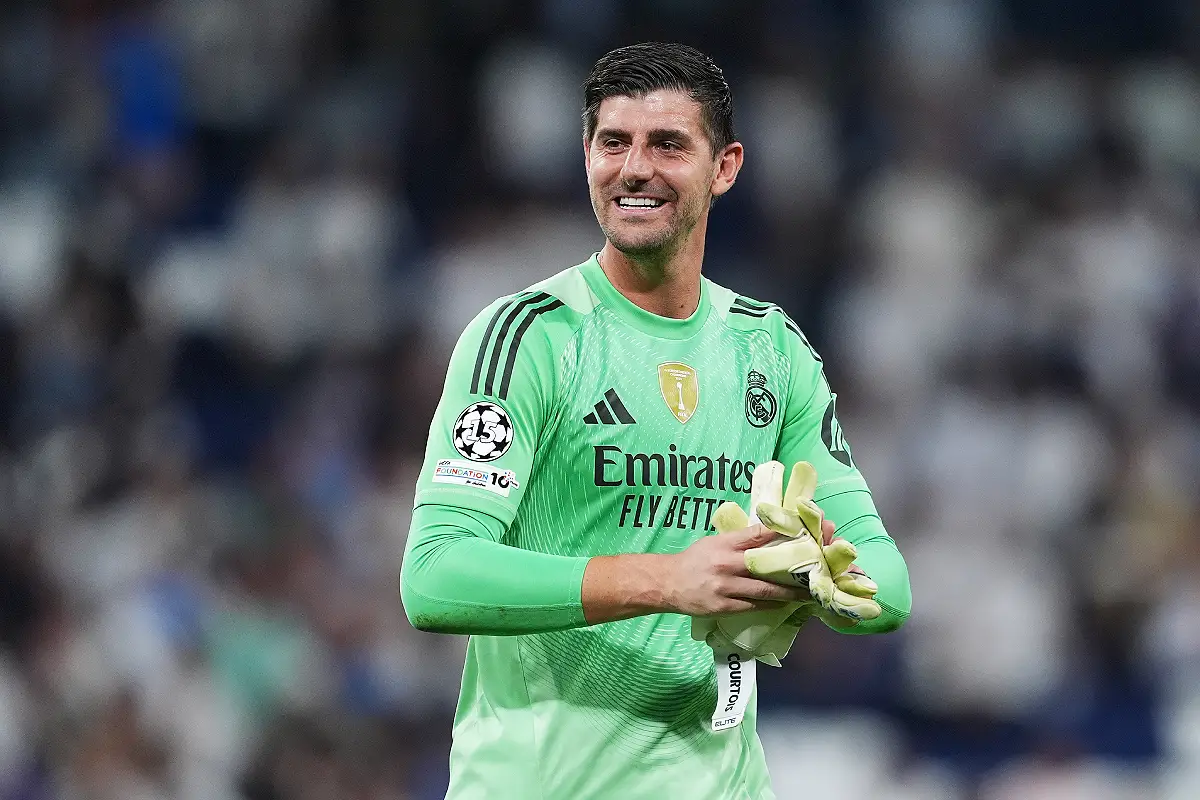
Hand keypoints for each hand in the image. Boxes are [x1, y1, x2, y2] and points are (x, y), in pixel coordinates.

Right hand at [659, 523, 814, 616]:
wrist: (668, 583)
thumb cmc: (694, 560)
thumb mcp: (715, 542)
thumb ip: (739, 540)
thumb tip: (768, 535)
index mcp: (725, 544)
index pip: (758, 534)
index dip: (782, 533)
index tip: (805, 533)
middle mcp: (727, 564)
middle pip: (766, 565)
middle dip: (792, 568)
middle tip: (816, 570)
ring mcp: (726, 587)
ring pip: (764, 590)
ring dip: (788, 592)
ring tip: (808, 593)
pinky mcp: (724, 607)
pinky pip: (754, 605)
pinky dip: (771, 604)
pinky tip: (785, 604)